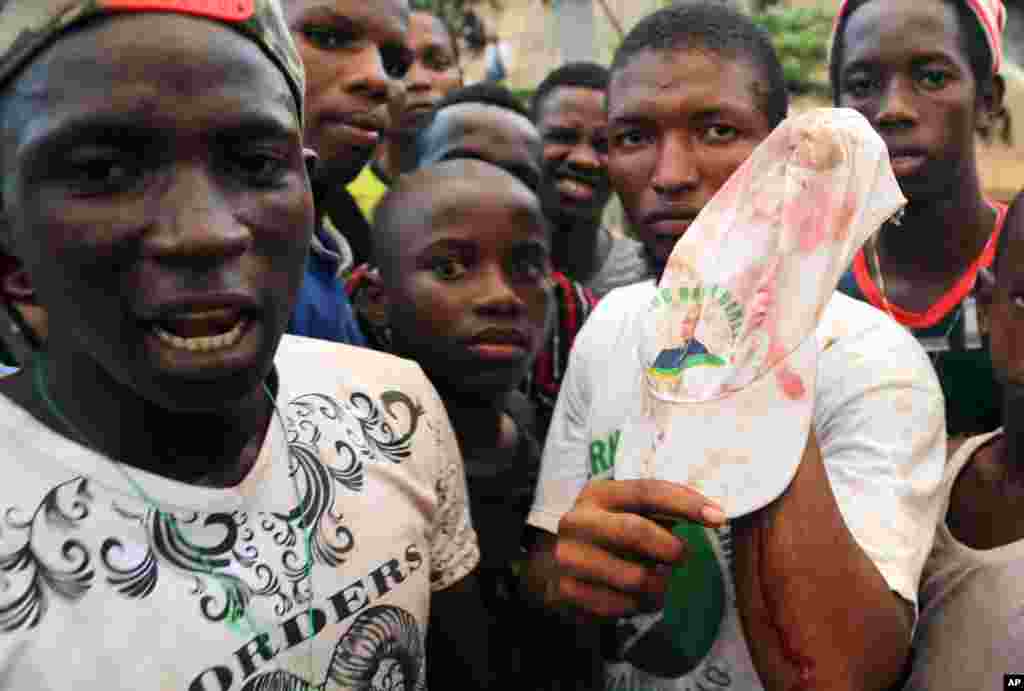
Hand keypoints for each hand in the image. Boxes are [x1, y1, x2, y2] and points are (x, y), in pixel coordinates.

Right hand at [554, 479, 725, 617]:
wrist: (563, 566)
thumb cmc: (614, 534)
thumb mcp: (633, 512)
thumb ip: (667, 509)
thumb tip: (713, 515)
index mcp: (597, 493)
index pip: (647, 491)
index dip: (685, 503)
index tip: (719, 517)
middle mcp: (577, 521)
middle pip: (634, 531)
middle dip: (670, 549)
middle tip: (682, 557)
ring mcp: (568, 557)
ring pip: (633, 578)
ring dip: (659, 584)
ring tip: (658, 580)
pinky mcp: (567, 591)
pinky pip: (622, 607)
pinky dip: (640, 605)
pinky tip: (637, 596)